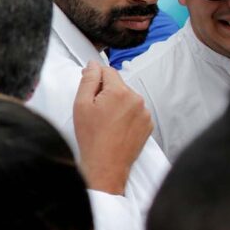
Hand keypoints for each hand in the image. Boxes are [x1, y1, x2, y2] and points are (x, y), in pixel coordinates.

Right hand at [73, 62, 152, 194]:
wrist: (106, 164)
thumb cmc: (93, 138)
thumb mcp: (81, 104)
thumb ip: (88, 80)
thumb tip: (93, 65)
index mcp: (120, 92)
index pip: (107, 70)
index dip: (94, 76)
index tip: (88, 86)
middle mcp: (136, 100)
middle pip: (118, 85)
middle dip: (105, 92)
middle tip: (94, 110)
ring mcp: (144, 113)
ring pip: (126, 98)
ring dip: (116, 104)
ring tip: (105, 121)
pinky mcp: (147, 124)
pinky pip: (134, 111)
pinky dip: (125, 115)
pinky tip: (114, 127)